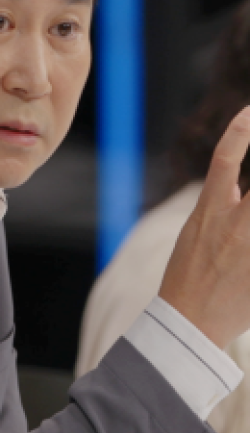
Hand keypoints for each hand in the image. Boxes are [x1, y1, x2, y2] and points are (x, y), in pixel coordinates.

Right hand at [160, 106, 249, 349]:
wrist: (189, 321)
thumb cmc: (189, 272)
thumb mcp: (197, 227)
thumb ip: (221, 202)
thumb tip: (238, 183)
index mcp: (211, 210)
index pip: (224, 159)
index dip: (239, 131)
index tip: (249, 111)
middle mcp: (236, 225)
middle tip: (248, 192)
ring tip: (246, 224)